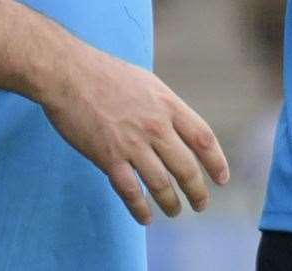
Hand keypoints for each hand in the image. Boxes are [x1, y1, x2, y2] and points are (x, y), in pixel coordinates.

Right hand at [37, 39, 228, 224]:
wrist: (68, 73)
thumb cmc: (104, 73)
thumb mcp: (146, 82)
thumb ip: (164, 106)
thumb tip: (177, 126)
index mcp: (167, 104)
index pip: (203, 138)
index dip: (216, 162)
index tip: (222, 179)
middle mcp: (155, 126)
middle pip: (187, 167)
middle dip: (197, 191)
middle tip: (201, 204)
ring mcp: (132, 143)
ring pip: (161, 184)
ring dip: (171, 203)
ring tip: (175, 212)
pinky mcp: (108, 158)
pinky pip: (130, 191)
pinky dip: (140, 209)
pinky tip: (146, 217)